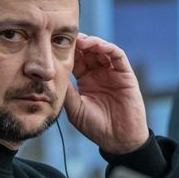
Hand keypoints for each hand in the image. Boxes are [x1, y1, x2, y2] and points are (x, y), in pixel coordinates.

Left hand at [63, 33, 148, 154]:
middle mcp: (99, 73)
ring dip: (92, 42)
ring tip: (81, 41)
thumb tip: (52, 74)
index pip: (76, 59)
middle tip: (68, 37)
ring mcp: (113, 73)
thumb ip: (66, 91)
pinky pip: (118, 56)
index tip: (55, 44)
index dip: (68, 51)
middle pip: (88, 51)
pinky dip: (108, 48)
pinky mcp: (126, 75)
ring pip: (102, 50)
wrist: (118, 140)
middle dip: (79, 42)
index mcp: (85, 80)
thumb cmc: (96, 127)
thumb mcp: (75, 108)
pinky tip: (97, 46)